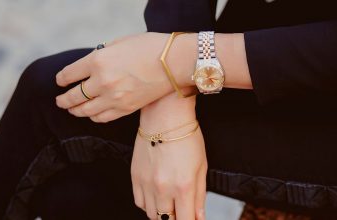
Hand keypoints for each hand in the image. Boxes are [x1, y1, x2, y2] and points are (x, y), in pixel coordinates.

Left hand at [55, 32, 193, 122]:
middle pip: (73, 96)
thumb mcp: (119, 43)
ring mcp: (114, 98)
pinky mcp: (126, 109)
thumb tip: (90, 65)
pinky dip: (93, 117)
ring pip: (85, 110)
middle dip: (63, 99)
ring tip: (71, 110)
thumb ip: (101, 54)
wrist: (175, 62)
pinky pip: (102, 118)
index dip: (61, 79)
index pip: (69, 74)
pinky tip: (90, 115)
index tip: (59, 81)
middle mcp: (102, 81)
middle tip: (59, 101)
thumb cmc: (149, 47)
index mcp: (97, 60)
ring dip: (74, 110)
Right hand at [131, 92, 206, 219]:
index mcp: (183, 186)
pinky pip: (139, 202)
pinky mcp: (135, 176)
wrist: (165, 117)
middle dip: (175, 218)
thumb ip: (199, 196)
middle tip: (181, 209)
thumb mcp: (201, 167)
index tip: (190, 219)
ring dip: (161, 212)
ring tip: (169, 201)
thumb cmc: (186, 137)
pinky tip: (156, 195)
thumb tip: (199, 217)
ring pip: (151, 214)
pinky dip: (148, 204)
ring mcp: (146, 183)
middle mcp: (163, 188)